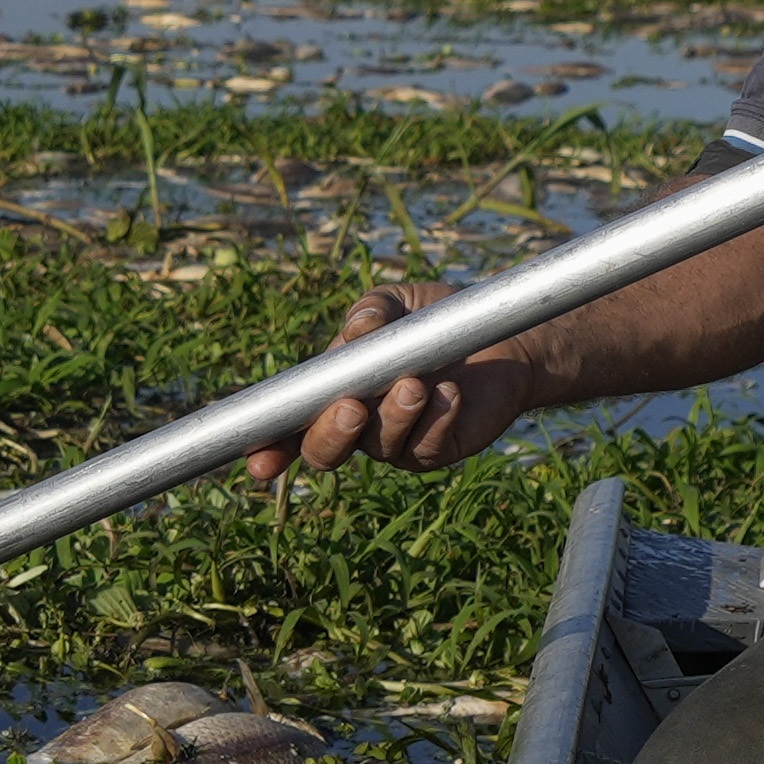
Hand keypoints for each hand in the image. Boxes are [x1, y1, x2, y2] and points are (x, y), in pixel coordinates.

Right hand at [245, 285, 531, 482]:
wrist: (504, 339)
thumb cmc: (438, 321)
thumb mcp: (400, 303)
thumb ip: (374, 310)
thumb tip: (359, 327)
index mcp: (334, 389)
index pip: (291, 424)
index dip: (269, 446)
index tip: (260, 461)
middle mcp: (359, 424)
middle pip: (324, 451)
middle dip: (329, 434)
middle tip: (352, 407)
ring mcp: (397, 441)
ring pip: (378, 447)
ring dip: (393, 417)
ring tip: (416, 383)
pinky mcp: (437, 449)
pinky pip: (425, 447)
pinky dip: (435, 420)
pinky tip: (452, 393)